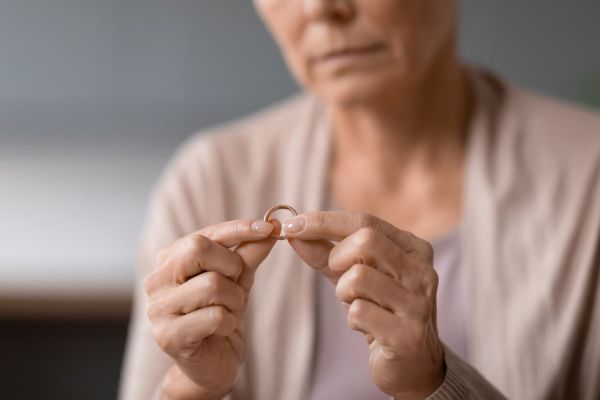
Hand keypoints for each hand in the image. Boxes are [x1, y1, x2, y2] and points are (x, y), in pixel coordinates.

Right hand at [144, 219, 276, 398]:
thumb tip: (271, 227)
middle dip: (231, 266)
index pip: (204, 234)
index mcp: (170, 260)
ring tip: (228, 312)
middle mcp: (156, 280)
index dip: (238, 229)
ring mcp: (158, 309)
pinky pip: (214, 316)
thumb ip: (249, 253)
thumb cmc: (222, 316)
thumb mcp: (239, 279)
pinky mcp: (167, 336)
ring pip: (212, 285)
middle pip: (198, 249)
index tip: (269, 227)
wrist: (214, 363)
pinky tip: (221, 330)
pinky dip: (229, 322)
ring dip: (234, 300)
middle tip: (236, 285)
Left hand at [283, 211, 444, 398]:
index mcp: (413, 249)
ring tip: (357, 304)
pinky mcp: (407, 333)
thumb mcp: (354, 275)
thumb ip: (325, 252)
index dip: (324, 221)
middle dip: (338, 258)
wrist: (413, 363)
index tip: (292, 225)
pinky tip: (367, 327)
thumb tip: (293, 232)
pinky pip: (359, 312)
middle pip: (365, 241)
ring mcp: (417, 302)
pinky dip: (352, 319)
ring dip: (344, 292)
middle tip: (338, 275)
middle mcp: (421, 271)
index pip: (365, 221)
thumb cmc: (381, 311)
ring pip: (358, 277)